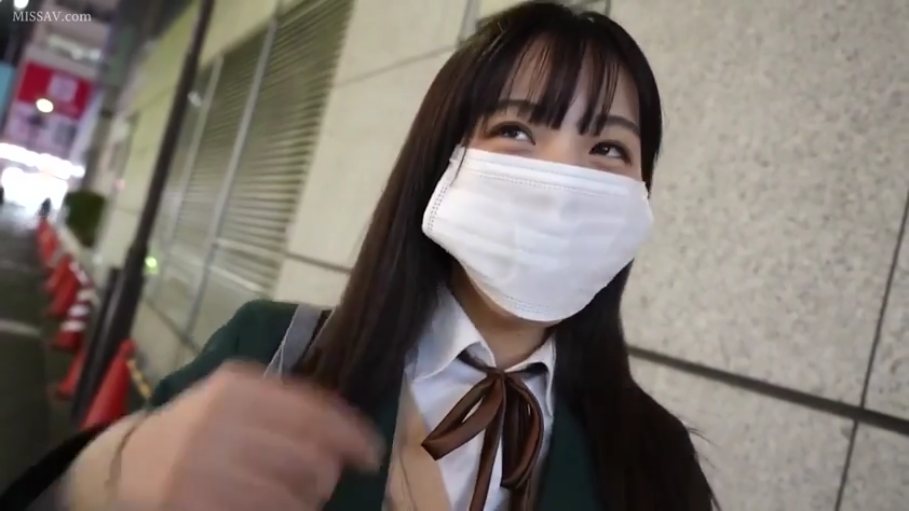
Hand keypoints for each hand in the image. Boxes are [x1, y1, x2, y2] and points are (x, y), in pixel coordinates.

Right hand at [116, 362, 382, 509]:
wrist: (129, 459)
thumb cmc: (198, 425)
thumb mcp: (234, 397)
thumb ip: (285, 405)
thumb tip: (349, 433)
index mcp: (236, 386)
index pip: (311, 410)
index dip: (350, 434)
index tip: (372, 453)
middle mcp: (219, 419)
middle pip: (306, 457)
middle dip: (327, 475)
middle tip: (327, 481)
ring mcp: (201, 463)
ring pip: (287, 495)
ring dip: (307, 502)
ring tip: (303, 499)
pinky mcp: (187, 499)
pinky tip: (279, 508)